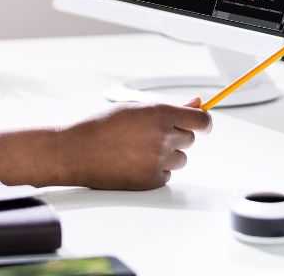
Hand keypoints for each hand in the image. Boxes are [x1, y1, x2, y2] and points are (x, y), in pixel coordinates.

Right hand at [63, 98, 211, 189]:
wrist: (78, 150)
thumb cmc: (103, 125)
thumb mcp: (136, 108)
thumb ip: (171, 107)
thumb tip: (198, 102)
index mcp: (159, 113)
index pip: (201, 120)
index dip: (205, 122)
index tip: (202, 124)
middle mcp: (162, 136)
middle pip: (190, 138)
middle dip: (176, 135)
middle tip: (150, 133)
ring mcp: (158, 160)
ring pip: (181, 158)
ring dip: (168, 153)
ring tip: (140, 148)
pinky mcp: (152, 180)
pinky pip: (167, 174)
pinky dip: (157, 169)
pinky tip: (135, 161)